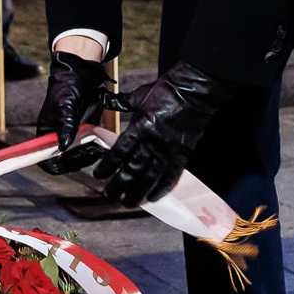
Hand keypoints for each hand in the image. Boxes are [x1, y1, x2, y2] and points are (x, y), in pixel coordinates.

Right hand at [36, 51, 131, 161]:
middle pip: (64, 161)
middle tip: (90, 151)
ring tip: (97, 148)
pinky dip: (94, 150)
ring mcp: (72, 137)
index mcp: (45, 133)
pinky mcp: (85, 134)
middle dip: (77, 160)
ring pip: (78, 158)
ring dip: (88, 156)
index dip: (56, 164)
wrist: (83, 74)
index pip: (45, 158)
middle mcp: (57, 138)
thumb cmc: (67, 87)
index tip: (70, 160)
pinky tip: (101, 146)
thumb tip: (63, 146)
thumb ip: (65, 126)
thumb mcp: (65, 106)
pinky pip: (88, 149)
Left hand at [53, 59, 234, 207]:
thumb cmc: (167, 90)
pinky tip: (152, 198)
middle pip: (133, 168)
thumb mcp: (140, 95)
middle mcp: (154, 141)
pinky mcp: (183, 154)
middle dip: (119, 184)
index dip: (108, 165)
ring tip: (128, 202)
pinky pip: (172, 175)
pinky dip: (162, 188)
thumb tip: (104, 99)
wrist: (195, 91)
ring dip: (138, 192)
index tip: (99, 175)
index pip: (120, 151)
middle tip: (109, 196)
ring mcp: (169, 149)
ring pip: (151, 177)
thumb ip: (121, 102)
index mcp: (141, 126)